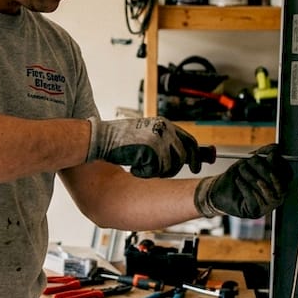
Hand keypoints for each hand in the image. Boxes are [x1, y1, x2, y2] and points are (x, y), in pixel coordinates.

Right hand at [86, 117, 202, 177]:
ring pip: (169, 167)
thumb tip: (186, 155)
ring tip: (139, 165)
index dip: (196, 156)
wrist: (100, 138)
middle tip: (158, 172)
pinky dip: (143, 174)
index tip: (197, 167)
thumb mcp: (147, 135)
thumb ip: (165, 142)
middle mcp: (164, 129)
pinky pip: (154, 171)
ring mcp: (158, 139)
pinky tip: (132, 166)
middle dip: (172, 169)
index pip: (189, 141)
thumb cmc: (119, 139)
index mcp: (164, 124)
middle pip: (182, 157)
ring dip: (154, 171)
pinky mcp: (150, 150)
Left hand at [194, 143, 293, 217]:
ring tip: (241, 170)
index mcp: (279, 182)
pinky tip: (238, 181)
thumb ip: (264, 153)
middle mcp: (277, 195)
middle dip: (263, 169)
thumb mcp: (251, 161)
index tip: (270, 155)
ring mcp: (267, 205)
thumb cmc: (238, 176)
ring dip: (252, 177)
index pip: (287, 174)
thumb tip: (276, 148)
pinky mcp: (255, 211)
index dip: (280, 164)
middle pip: (279, 182)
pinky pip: (254, 199)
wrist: (220, 190)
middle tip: (249, 161)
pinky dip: (245, 187)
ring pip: (267, 190)